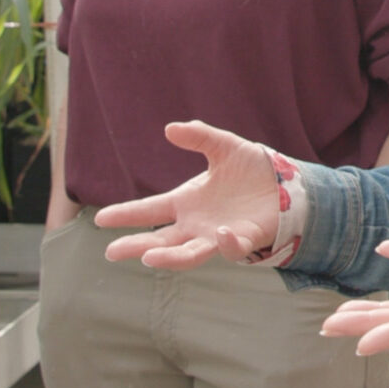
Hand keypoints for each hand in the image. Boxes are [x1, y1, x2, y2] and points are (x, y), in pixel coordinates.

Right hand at [93, 121, 279, 268]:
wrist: (286, 184)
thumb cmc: (251, 169)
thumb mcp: (224, 146)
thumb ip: (200, 137)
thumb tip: (170, 129)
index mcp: (186, 202)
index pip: (150, 210)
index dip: (126, 214)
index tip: (102, 219)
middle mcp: (196, 224)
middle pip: (161, 240)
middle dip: (137, 246)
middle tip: (112, 252)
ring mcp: (217, 236)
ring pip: (189, 254)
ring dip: (170, 257)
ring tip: (149, 258)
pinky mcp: (244, 240)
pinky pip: (233, 248)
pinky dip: (226, 243)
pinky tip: (220, 234)